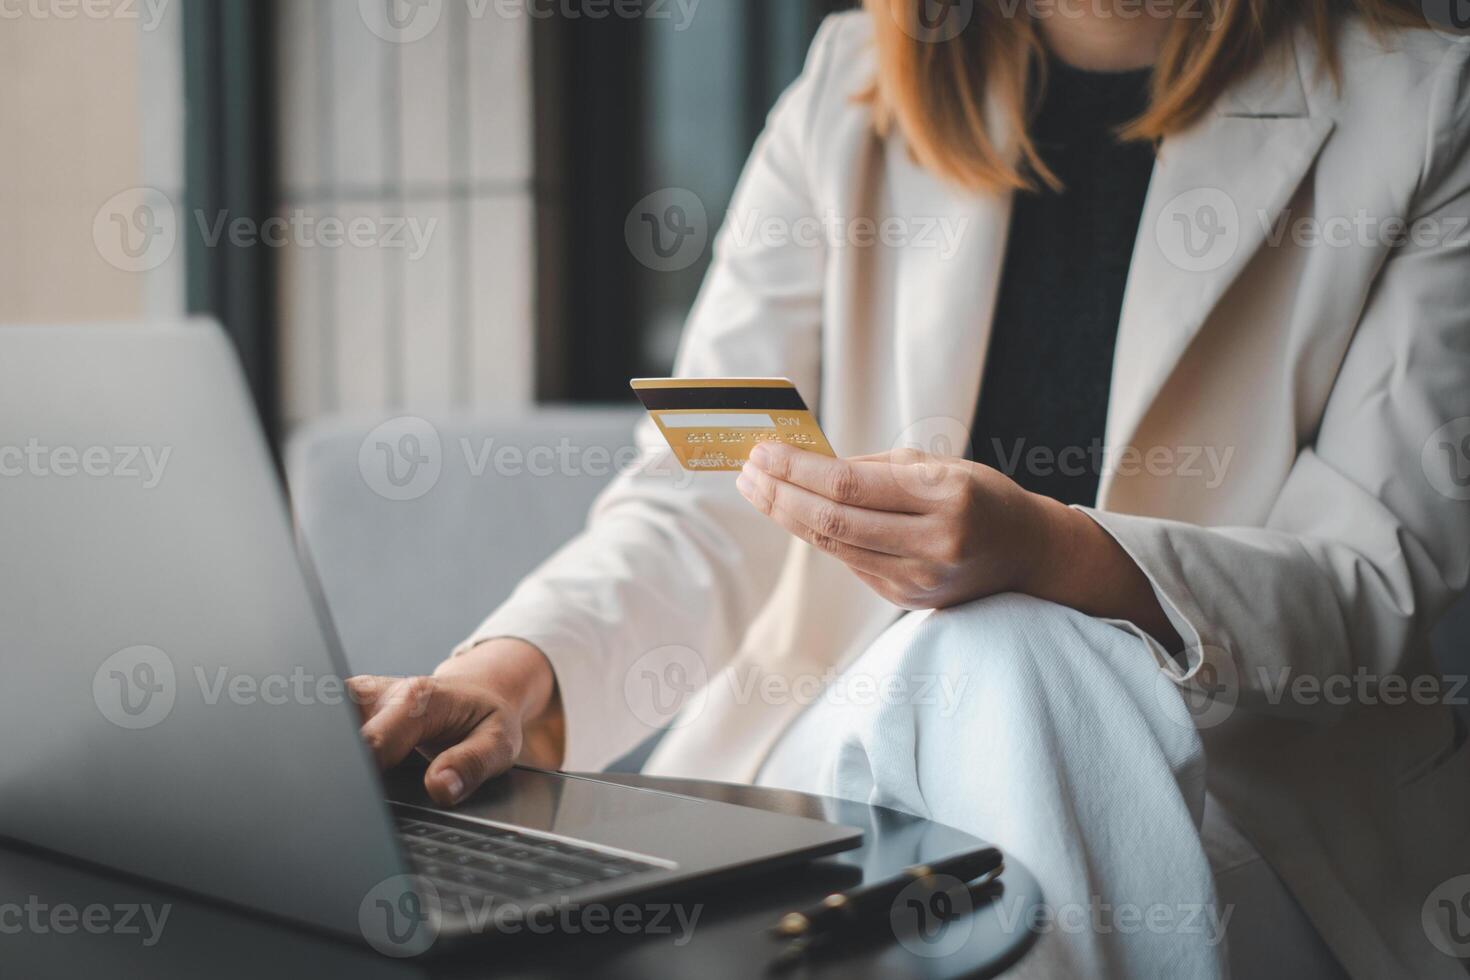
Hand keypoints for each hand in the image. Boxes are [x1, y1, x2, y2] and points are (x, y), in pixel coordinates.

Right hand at [347, 639, 563, 806]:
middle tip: (349, 803)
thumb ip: (471, 765)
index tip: (364, 806)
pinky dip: (331, 753)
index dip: (364, 779)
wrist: (476, 689)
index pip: (372, 745)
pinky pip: (326, 729)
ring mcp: (358, 697)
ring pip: (324, 731)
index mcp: (417, 700)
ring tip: (343, 787)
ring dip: (330, 760)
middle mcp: (380, 692)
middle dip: (339, 771)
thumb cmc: (484, 717)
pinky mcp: (345, 705)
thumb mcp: (498, 743)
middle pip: (337, 737)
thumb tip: (439, 787)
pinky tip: (339, 773)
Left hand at [736, 443, 1045, 609]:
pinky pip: (850, 561)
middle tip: (748, 472)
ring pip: (834, 545)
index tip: (763, 451)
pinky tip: (795, 512)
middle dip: (780, 494)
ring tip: (758, 489)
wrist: (1028, 553)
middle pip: (833, 520)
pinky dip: (818, 535)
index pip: (850, 484)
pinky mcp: (909, 598)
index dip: (797, 469)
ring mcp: (921, 577)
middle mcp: (935, 541)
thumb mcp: (940, 465)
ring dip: (787, 516)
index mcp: (947, 495)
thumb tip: (806, 461)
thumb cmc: (980, 496)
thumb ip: (875, 467)